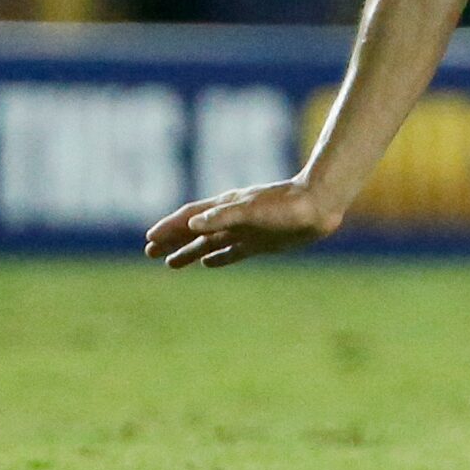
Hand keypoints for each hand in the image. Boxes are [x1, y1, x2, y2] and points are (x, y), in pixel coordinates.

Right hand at [144, 178, 343, 269]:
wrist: (319, 205)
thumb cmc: (286, 205)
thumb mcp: (252, 211)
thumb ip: (223, 217)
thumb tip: (193, 224)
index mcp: (226, 207)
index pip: (190, 218)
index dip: (169, 228)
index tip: (149, 240)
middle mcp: (232, 218)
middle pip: (194, 231)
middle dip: (172, 241)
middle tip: (150, 254)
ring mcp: (246, 230)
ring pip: (210, 243)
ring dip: (190, 252)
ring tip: (170, 264)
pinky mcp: (261, 242)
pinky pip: (232, 252)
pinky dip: (217, 257)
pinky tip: (208, 263)